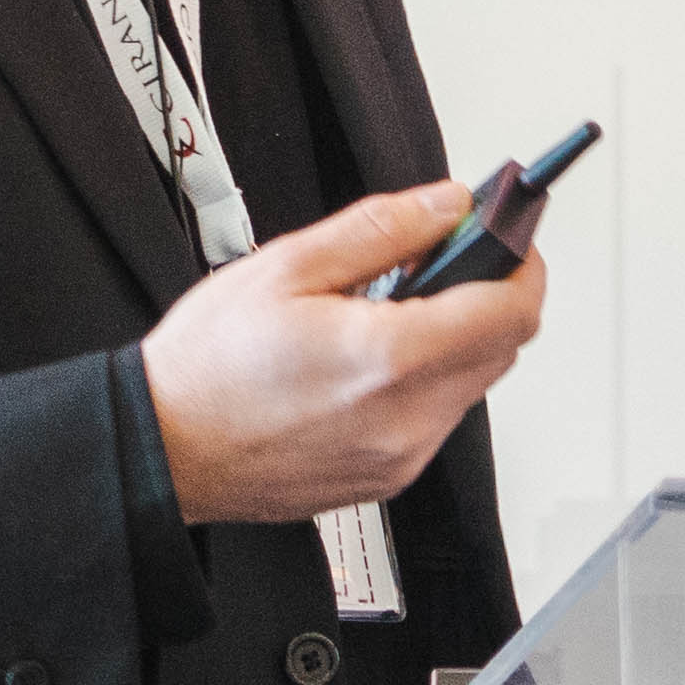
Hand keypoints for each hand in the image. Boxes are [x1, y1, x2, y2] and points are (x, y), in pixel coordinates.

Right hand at [143, 180, 547, 525]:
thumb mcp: (289, 265)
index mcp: (388, 358)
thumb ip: (383, 228)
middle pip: (503, 347)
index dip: (521, 262)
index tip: (503, 234)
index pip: (511, 310)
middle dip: (486, 295)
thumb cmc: (208, 365)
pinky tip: (365, 364)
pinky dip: (423, 381)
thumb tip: (446, 205)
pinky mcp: (387, 479)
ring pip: (473, 383)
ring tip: (383, 315)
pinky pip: (437, 419)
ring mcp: (401, 456)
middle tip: (434, 262)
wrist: (164, 449)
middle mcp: (407, 418)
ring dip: (454, 339)